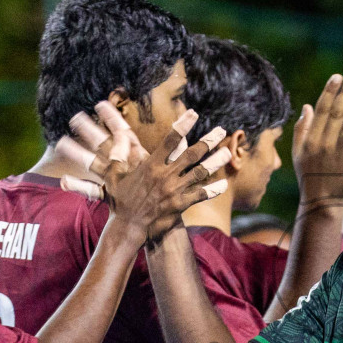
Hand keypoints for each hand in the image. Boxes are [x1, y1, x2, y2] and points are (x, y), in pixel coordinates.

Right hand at [66, 105, 229, 242]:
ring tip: (228, 153)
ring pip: (200, 173)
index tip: (193, 114)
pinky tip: (224, 184)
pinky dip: (213, 190)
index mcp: (151, 165)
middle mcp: (165, 176)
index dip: (183, 126)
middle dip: (208, 141)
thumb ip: (118, 154)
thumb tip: (120, 136)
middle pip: (191, 154)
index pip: (170, 141)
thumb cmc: (120, 200)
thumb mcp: (114, 175)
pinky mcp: (180, 205)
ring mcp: (174, 190)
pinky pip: (201, 195)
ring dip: (215, 162)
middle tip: (221, 131)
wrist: (128, 227)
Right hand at [291, 74, 342, 204]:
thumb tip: (307, 106)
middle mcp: (325, 146)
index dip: (329, 92)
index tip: (337, 77)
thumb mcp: (298, 154)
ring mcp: (340, 155)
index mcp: (311, 141)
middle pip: (337, 114)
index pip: (321, 111)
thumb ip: (301, 129)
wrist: (322, 203)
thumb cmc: (309, 176)